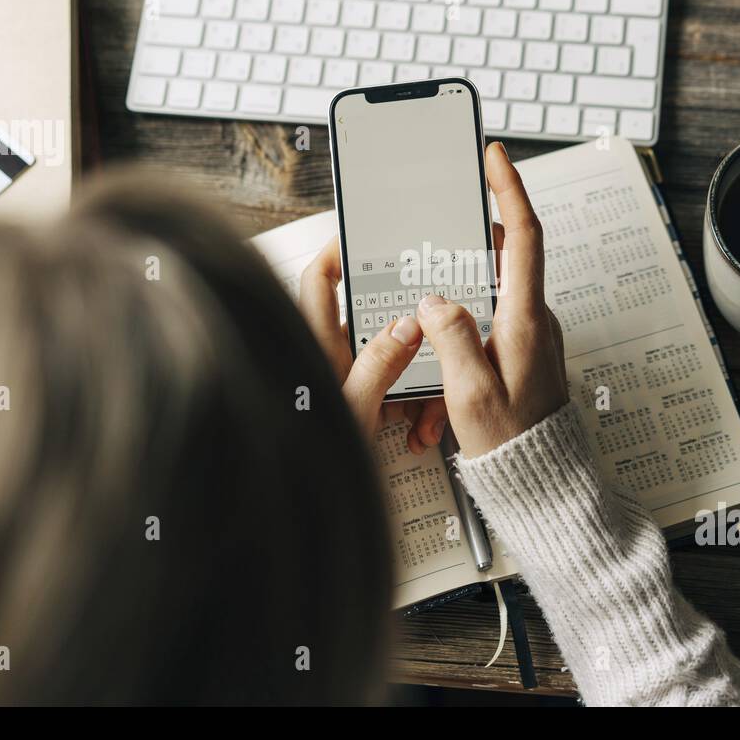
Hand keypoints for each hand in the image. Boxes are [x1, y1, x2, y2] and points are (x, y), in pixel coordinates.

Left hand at [299, 239, 448, 451]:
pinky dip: (413, 406)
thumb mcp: (355, 408)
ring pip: (392, 360)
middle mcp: (331, 358)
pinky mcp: (363, 403)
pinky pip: (395, 391)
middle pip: (373, 322)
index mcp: (318, 347)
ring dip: (416, 382)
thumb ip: (379, 365)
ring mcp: (348, 380)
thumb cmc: (313, 458)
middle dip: (408, 335)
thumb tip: (404, 326)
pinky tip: (420, 427)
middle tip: (432, 331)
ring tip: (427, 411)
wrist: (307, 502)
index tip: (367, 236)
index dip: (338, 252)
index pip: (320, 280)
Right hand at [417, 141, 567, 457]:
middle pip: (502, 258)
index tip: (495, 156)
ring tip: (433, 356)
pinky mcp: (523, 350)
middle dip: (465, 250)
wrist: (543, 481)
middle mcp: (535, 320)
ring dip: (456, 311)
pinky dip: (461, 339)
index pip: (524, 237)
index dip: (509, 190)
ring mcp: (532, 334)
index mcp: (526, 320)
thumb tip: (437, 299)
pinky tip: (440, 377)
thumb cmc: (512, 444)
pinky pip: (488, 327)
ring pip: (488, 298)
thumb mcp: (471, 393)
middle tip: (436, 239)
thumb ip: (452, 337)